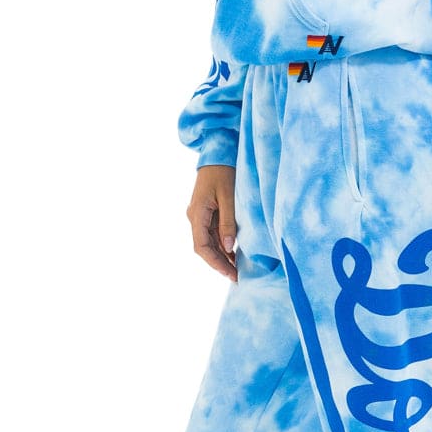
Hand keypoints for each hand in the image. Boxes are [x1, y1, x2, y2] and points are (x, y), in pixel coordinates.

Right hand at [188, 165, 238, 281]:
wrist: (218, 154)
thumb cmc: (224, 172)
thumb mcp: (229, 196)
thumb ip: (228, 222)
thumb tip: (228, 247)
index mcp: (197, 213)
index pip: (201, 246)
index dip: (215, 262)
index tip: (229, 273)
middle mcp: (195, 217)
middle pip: (204, 248)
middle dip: (219, 263)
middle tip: (237, 277)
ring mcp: (200, 215)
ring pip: (208, 243)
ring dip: (221, 256)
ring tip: (237, 270)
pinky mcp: (207, 213)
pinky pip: (212, 234)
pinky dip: (222, 246)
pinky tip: (234, 255)